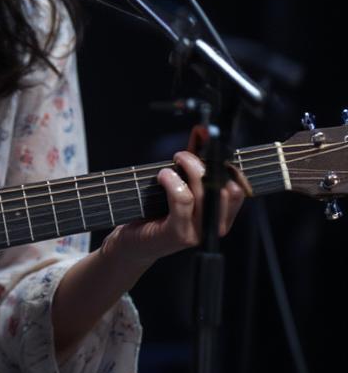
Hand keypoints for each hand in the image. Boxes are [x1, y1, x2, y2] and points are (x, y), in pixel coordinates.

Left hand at [100, 151, 244, 269]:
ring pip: (205, 193)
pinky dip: (173, 181)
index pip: (239, 187)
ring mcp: (198, 232)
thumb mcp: (179, 181)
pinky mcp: (179, 234)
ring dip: (190, 169)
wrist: (133, 241)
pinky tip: (163, 176)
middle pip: (225, 188)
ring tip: (174, 162)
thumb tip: (200, 132)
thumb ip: (193, 160)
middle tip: (183, 155)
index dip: (226, 162)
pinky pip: (183, 201)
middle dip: (205, 164)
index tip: (209, 143)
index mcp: (221, 214)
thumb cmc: (155, 210)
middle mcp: (215, 226)